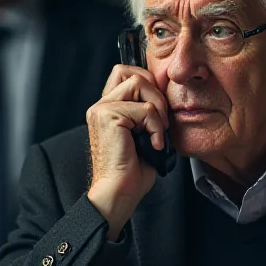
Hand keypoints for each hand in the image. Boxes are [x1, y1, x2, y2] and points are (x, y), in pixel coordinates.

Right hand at [86, 64, 169, 240]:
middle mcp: (101, 106)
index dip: (149, 84)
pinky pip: (145, 109)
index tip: (161, 110)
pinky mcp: (108, 116)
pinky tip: (153, 144)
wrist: (120, 192)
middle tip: (161, 119)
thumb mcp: (143, 133)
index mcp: (107, 108)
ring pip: (139, 84)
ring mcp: (101, 109)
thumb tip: (165, 97)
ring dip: (157, 108)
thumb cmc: (132, 170)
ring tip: (158, 132)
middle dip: (155, 91)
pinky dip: (156, 127)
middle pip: (132, 73)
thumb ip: (146, 111)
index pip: (127, 74)